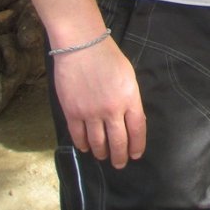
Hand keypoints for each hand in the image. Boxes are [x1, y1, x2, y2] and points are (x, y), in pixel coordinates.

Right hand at [53, 38, 145, 168]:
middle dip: (120, 156)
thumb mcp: (128, 76)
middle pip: (118, 142)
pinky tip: (86, 147)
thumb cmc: (108, 57)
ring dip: (101, 153)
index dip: (137, 145)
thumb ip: (130, 99)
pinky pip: (78, 137)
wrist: (82, 46)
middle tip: (120, 163)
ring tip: (103, 157)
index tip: (136, 155)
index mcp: (130, 98)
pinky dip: (83, 145)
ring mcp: (91, 113)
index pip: (137, 130)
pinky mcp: (73, 113)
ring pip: (98, 143)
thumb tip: (129, 119)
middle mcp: (112, 110)